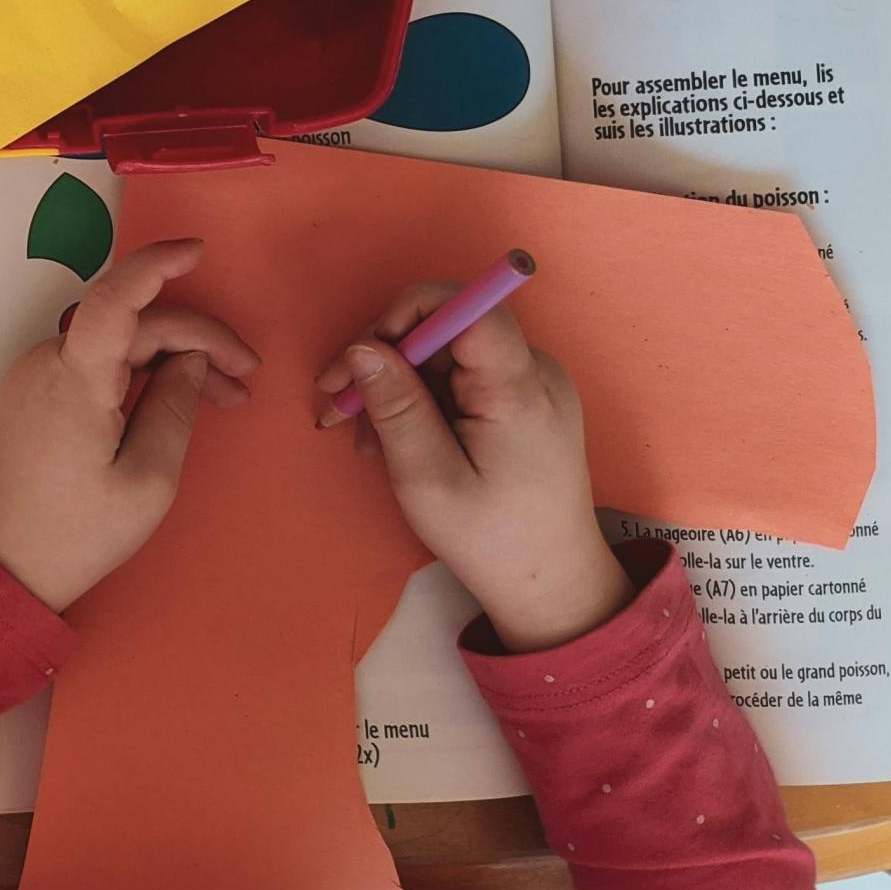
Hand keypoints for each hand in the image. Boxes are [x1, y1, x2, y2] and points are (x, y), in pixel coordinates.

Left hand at [0, 239, 257, 612]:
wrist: (3, 565)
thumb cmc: (77, 533)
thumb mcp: (148, 479)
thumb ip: (175, 408)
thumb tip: (191, 360)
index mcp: (74, 379)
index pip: (115, 298)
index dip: (156, 265)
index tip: (199, 251)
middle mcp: (47, 363)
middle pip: (131, 325)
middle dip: (196, 340)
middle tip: (247, 378)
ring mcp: (36, 376)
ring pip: (117, 343)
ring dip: (172, 358)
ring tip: (226, 395)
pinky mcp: (36, 394)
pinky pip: (97, 364)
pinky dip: (140, 372)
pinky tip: (178, 398)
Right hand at [313, 288, 631, 651]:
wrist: (551, 582)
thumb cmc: (490, 539)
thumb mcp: (427, 478)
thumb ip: (396, 407)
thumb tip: (360, 347)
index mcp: (518, 388)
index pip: (468, 306)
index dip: (408, 314)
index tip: (364, 357)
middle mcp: (534, 371)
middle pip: (447, 329)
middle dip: (386, 360)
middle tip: (339, 409)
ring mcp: (532, 384)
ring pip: (447, 355)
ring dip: (398, 386)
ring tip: (366, 439)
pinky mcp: (524, 400)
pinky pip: (462, 377)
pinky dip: (422, 399)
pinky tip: (397, 439)